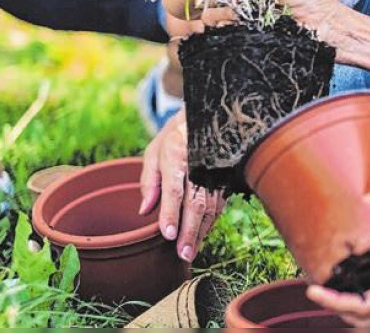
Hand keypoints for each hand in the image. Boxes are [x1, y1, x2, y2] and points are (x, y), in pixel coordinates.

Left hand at [139, 111, 224, 261]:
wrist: (208, 115)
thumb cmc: (175, 135)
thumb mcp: (155, 151)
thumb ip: (149, 180)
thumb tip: (144, 210)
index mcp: (177, 155)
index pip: (174, 189)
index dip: (170, 213)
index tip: (168, 235)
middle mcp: (198, 164)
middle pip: (196, 203)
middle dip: (189, 231)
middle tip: (183, 254)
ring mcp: (215, 171)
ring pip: (211, 206)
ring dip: (201, 232)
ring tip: (191, 251)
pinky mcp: (225, 177)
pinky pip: (219, 203)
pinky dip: (211, 222)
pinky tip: (202, 235)